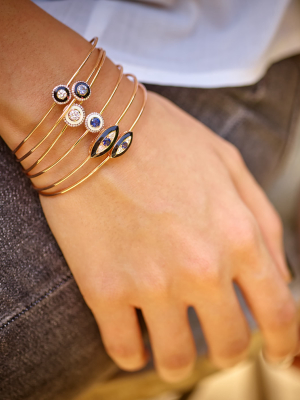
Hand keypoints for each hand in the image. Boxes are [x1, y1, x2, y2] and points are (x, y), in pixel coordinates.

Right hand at [40, 91, 298, 381]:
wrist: (91, 127)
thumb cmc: (162, 140)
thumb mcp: (229, 163)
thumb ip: (262, 221)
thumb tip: (278, 276)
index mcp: (238, 236)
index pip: (280, 314)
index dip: (284, 344)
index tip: (278, 356)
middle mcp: (201, 267)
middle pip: (229, 345)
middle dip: (225, 350)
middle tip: (210, 339)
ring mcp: (150, 282)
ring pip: (176, 360)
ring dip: (178, 360)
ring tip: (169, 345)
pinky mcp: (103, 289)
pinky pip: (124, 351)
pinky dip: (132, 354)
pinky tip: (132, 338)